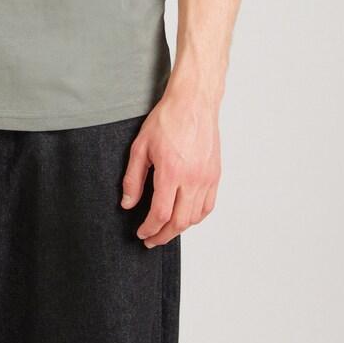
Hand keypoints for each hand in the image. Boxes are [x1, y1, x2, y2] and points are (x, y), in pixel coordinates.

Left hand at [120, 80, 220, 245]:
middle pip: (179, 222)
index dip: (149, 229)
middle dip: (163, 236)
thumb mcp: (140, 147)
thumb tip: (128, 203)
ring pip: (195, 217)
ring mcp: (207, 178)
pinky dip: (196, 217)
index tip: (142, 233)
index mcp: (171, 172)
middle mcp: (192, 179)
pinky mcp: (215, 175)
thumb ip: (133, 178)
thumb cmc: (166, 120)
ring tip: (166, 230)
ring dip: (179, 229)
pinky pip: (208, 205)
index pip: (161, 214)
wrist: (193, 102)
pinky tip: (185, 217)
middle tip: (152, 240)